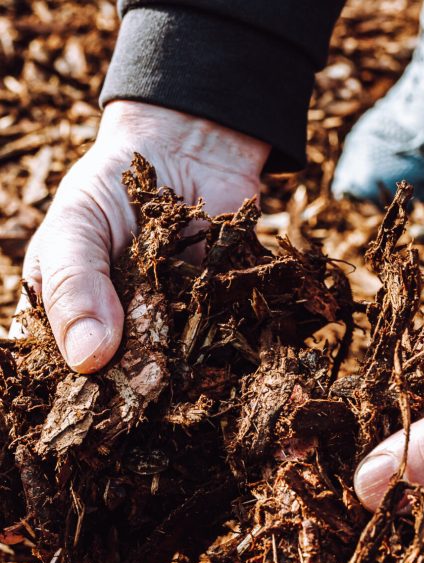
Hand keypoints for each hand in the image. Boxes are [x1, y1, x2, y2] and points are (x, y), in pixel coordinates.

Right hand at [16, 101, 269, 372]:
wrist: (186, 149)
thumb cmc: (113, 183)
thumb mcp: (77, 224)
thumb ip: (76, 284)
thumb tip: (88, 359)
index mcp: (63, 315)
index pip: (57, 368)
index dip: (70, 392)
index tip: (88, 404)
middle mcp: (111, 332)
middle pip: (114, 381)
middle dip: (127, 391)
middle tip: (139, 397)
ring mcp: (161, 330)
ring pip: (164, 373)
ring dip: (173, 382)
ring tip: (176, 383)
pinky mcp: (206, 320)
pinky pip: (212, 349)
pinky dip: (216, 356)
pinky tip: (218, 362)